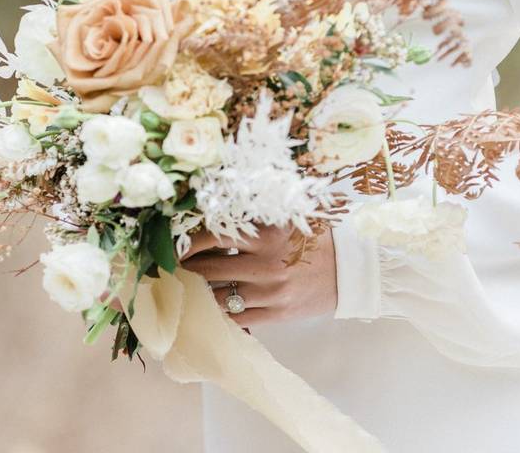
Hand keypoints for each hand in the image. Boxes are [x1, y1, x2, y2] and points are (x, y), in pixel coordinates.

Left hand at [182, 226, 337, 326]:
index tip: (173, 246)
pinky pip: (235, 318)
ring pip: (217, 296)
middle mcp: (266, 263)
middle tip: (170, 269)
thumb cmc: (315, 239)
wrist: (349, 271)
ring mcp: (270, 292)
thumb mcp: (290, 217)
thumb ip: (258, 211)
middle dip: (185, 270)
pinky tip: (205, 310)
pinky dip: (216, 315)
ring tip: (184, 289)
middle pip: (208, 269)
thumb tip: (217, 201)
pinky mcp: (276, 314)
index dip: (187, 243)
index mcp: (268, 234)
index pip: (213, 236)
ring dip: (197, 294)